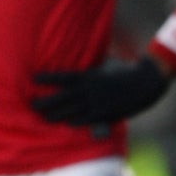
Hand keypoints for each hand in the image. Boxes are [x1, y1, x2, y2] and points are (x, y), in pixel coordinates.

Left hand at [31, 57, 168, 125]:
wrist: (144, 84)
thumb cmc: (123, 70)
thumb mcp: (104, 64)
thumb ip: (91, 64)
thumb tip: (82, 52)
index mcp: (88, 77)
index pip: (63, 78)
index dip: (48, 78)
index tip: (33, 79)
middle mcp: (89, 91)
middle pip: (62, 98)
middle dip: (46, 102)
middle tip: (31, 105)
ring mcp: (96, 104)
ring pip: (72, 111)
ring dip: (57, 115)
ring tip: (44, 118)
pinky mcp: (105, 115)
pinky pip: (87, 120)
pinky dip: (76, 122)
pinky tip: (66, 123)